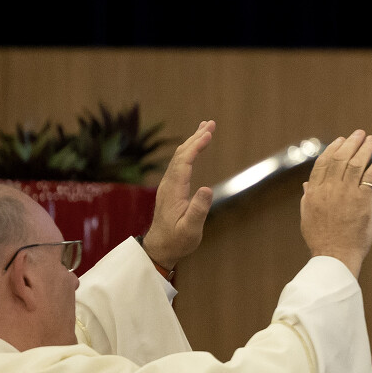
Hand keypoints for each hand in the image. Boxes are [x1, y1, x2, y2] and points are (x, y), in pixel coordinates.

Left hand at [142, 120, 215, 270]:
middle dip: (196, 137)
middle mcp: (169, 184)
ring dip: (193, 141)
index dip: (195, 147)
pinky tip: (195, 148)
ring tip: (205, 128)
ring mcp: (168, 185)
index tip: (208, 134)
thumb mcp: (190, 229)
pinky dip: (189, 151)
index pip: (184, 162)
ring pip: (180, 157)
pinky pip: (180, 163)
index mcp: (173, 191)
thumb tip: (207, 188)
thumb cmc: (177, 241)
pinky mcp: (171, 188)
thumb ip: (198, 210)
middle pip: (181, 155)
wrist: (160, 249)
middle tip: (211, 123)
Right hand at [301, 130, 371, 277]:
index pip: (323, 163)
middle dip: (350, 143)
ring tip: (371, 139)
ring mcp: (346, 193)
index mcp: (314, 192)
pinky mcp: (363, 200)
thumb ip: (308, 198)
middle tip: (359, 134)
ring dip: (365, 148)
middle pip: (340, 158)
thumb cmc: (322, 241)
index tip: (340, 140)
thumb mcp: (308, 217)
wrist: (335, 257)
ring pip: (356, 163)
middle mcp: (329, 189)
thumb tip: (307, 185)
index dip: (332, 149)